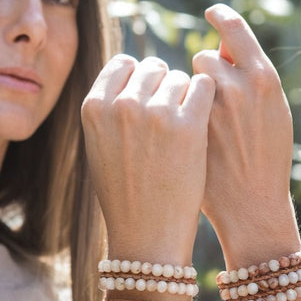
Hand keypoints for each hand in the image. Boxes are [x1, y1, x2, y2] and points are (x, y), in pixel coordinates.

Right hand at [81, 54, 214, 264]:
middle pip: (153, 68)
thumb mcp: (100, 147)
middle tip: (168, 121)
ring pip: (180, 77)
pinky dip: (206, 101)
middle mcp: (122, 105)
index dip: (139, 78)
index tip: (149, 100)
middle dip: (163, 87)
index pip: (123, 63)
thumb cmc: (125, 195)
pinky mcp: (189, 126)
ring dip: (185, 98)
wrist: (148, 236)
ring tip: (182, 132)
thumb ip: (110, 108)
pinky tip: (202, 125)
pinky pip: (204, 87)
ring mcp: (155, 114)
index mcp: (94, 107)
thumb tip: (132, 72)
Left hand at [192, 4, 299, 259]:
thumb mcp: (272, 111)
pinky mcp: (186, 130)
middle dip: (202, 73)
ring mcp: (209, 109)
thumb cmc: (265, 158)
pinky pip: (169, 106)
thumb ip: (250, 77)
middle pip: (205, 57)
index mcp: (265, 78)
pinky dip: (171, 113)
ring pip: (184, 82)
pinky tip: (180, 134)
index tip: (211, 12)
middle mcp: (237, 87)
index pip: (234, 28)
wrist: (252, 204)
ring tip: (197, 123)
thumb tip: (221, 45)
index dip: (220, 16)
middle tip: (210, 101)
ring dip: (184, 93)